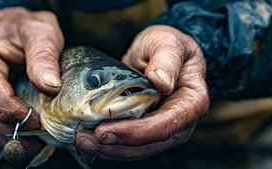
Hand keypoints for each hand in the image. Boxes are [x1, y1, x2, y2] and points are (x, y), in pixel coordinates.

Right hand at [0, 7, 63, 153]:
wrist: (5, 29)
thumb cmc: (20, 29)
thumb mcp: (39, 32)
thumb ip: (44, 57)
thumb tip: (50, 87)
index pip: (1, 105)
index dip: (27, 117)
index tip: (47, 118)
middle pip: (0, 124)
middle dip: (28, 130)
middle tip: (54, 128)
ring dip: (24, 137)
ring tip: (47, 129)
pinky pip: (0, 133)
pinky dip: (19, 135)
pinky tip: (36, 128)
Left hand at [69, 25, 208, 159]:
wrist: (160, 52)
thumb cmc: (168, 45)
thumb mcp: (168, 42)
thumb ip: (166, 59)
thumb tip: (161, 83)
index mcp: (192, 103)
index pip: (165, 126)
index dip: (135, 133)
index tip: (106, 131)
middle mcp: (180, 123)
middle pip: (147, 144)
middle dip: (114, 146)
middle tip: (83, 139)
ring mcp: (161, 130)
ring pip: (135, 150)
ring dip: (106, 150)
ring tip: (79, 140)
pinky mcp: (144, 131)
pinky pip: (126, 144)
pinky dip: (105, 146)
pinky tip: (85, 139)